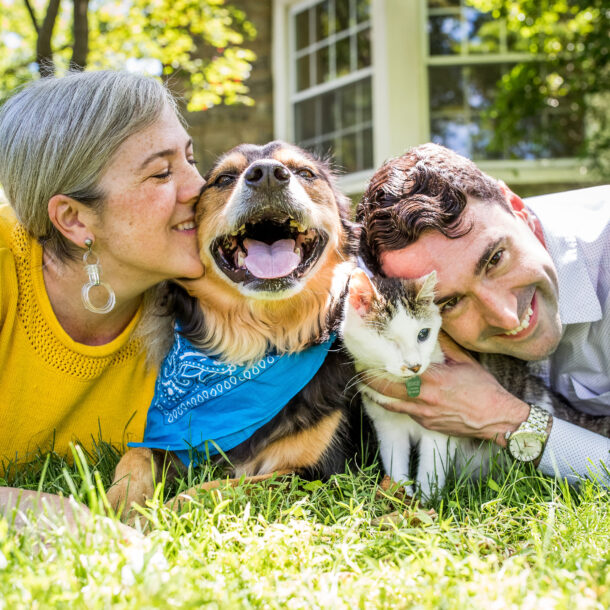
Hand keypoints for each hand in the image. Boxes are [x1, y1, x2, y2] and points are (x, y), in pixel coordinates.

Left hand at [364, 333, 529, 446]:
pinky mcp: (426, 424)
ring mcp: (423, 414)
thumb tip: (432, 326)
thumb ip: (444, 344)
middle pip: (385, 390)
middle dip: (368, 381)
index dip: (377, 366)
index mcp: (431, 379)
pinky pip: (405, 412)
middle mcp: (423, 398)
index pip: (395, 371)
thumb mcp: (464, 361)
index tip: (366, 357)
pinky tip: (391, 396)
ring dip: (377, 394)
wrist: (496, 419)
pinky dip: (396, 403)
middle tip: (358, 371)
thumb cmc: (483, 388)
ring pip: (390, 404)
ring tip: (365, 384)